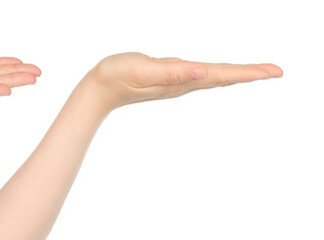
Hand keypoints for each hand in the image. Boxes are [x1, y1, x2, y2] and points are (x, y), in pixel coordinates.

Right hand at [84, 52, 282, 108]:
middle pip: (223, 78)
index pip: (222, 74)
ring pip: (214, 78)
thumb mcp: (143, 70)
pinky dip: (217, 74)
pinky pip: (201, 76)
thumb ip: (171, 72)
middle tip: (276, 71)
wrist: (98, 90)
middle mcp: (184, 83)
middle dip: (250, 74)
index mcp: (182, 80)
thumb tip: (201, 71)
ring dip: (236, 75)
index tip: (274, 72)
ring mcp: (177, 82)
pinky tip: (219, 74)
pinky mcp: (169, 78)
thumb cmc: (117, 76)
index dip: (248, 72)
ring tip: (257, 73)